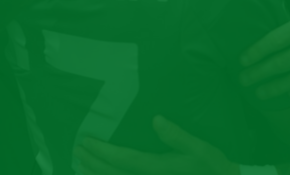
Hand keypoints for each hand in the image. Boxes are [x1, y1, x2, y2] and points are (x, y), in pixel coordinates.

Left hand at [74, 116, 238, 174]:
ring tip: (81, 165)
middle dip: (93, 164)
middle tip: (77, 150)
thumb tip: (156, 119)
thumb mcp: (199, 148)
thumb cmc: (211, 165)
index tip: (86, 141)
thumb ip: (177, 135)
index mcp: (158, 169)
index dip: (102, 152)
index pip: (123, 161)